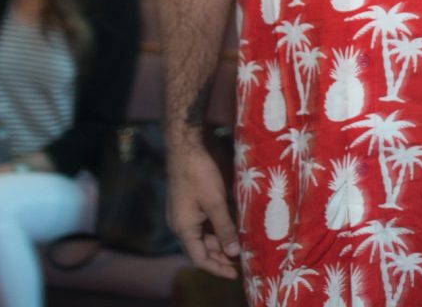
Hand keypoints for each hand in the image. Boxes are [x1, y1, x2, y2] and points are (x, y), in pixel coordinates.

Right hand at [167, 139, 238, 278]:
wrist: (184, 147)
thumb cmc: (199, 174)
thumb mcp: (215, 203)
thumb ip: (224, 229)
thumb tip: (233, 253)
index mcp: (183, 228)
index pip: (200, 258)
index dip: (217, 268)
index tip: (235, 274)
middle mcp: (180, 225)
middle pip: (200, 249)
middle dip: (220, 257)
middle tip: (241, 262)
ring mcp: (183, 214)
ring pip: (202, 236)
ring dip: (219, 242)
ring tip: (239, 247)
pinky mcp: (187, 204)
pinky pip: (201, 224)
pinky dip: (215, 229)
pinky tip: (230, 228)